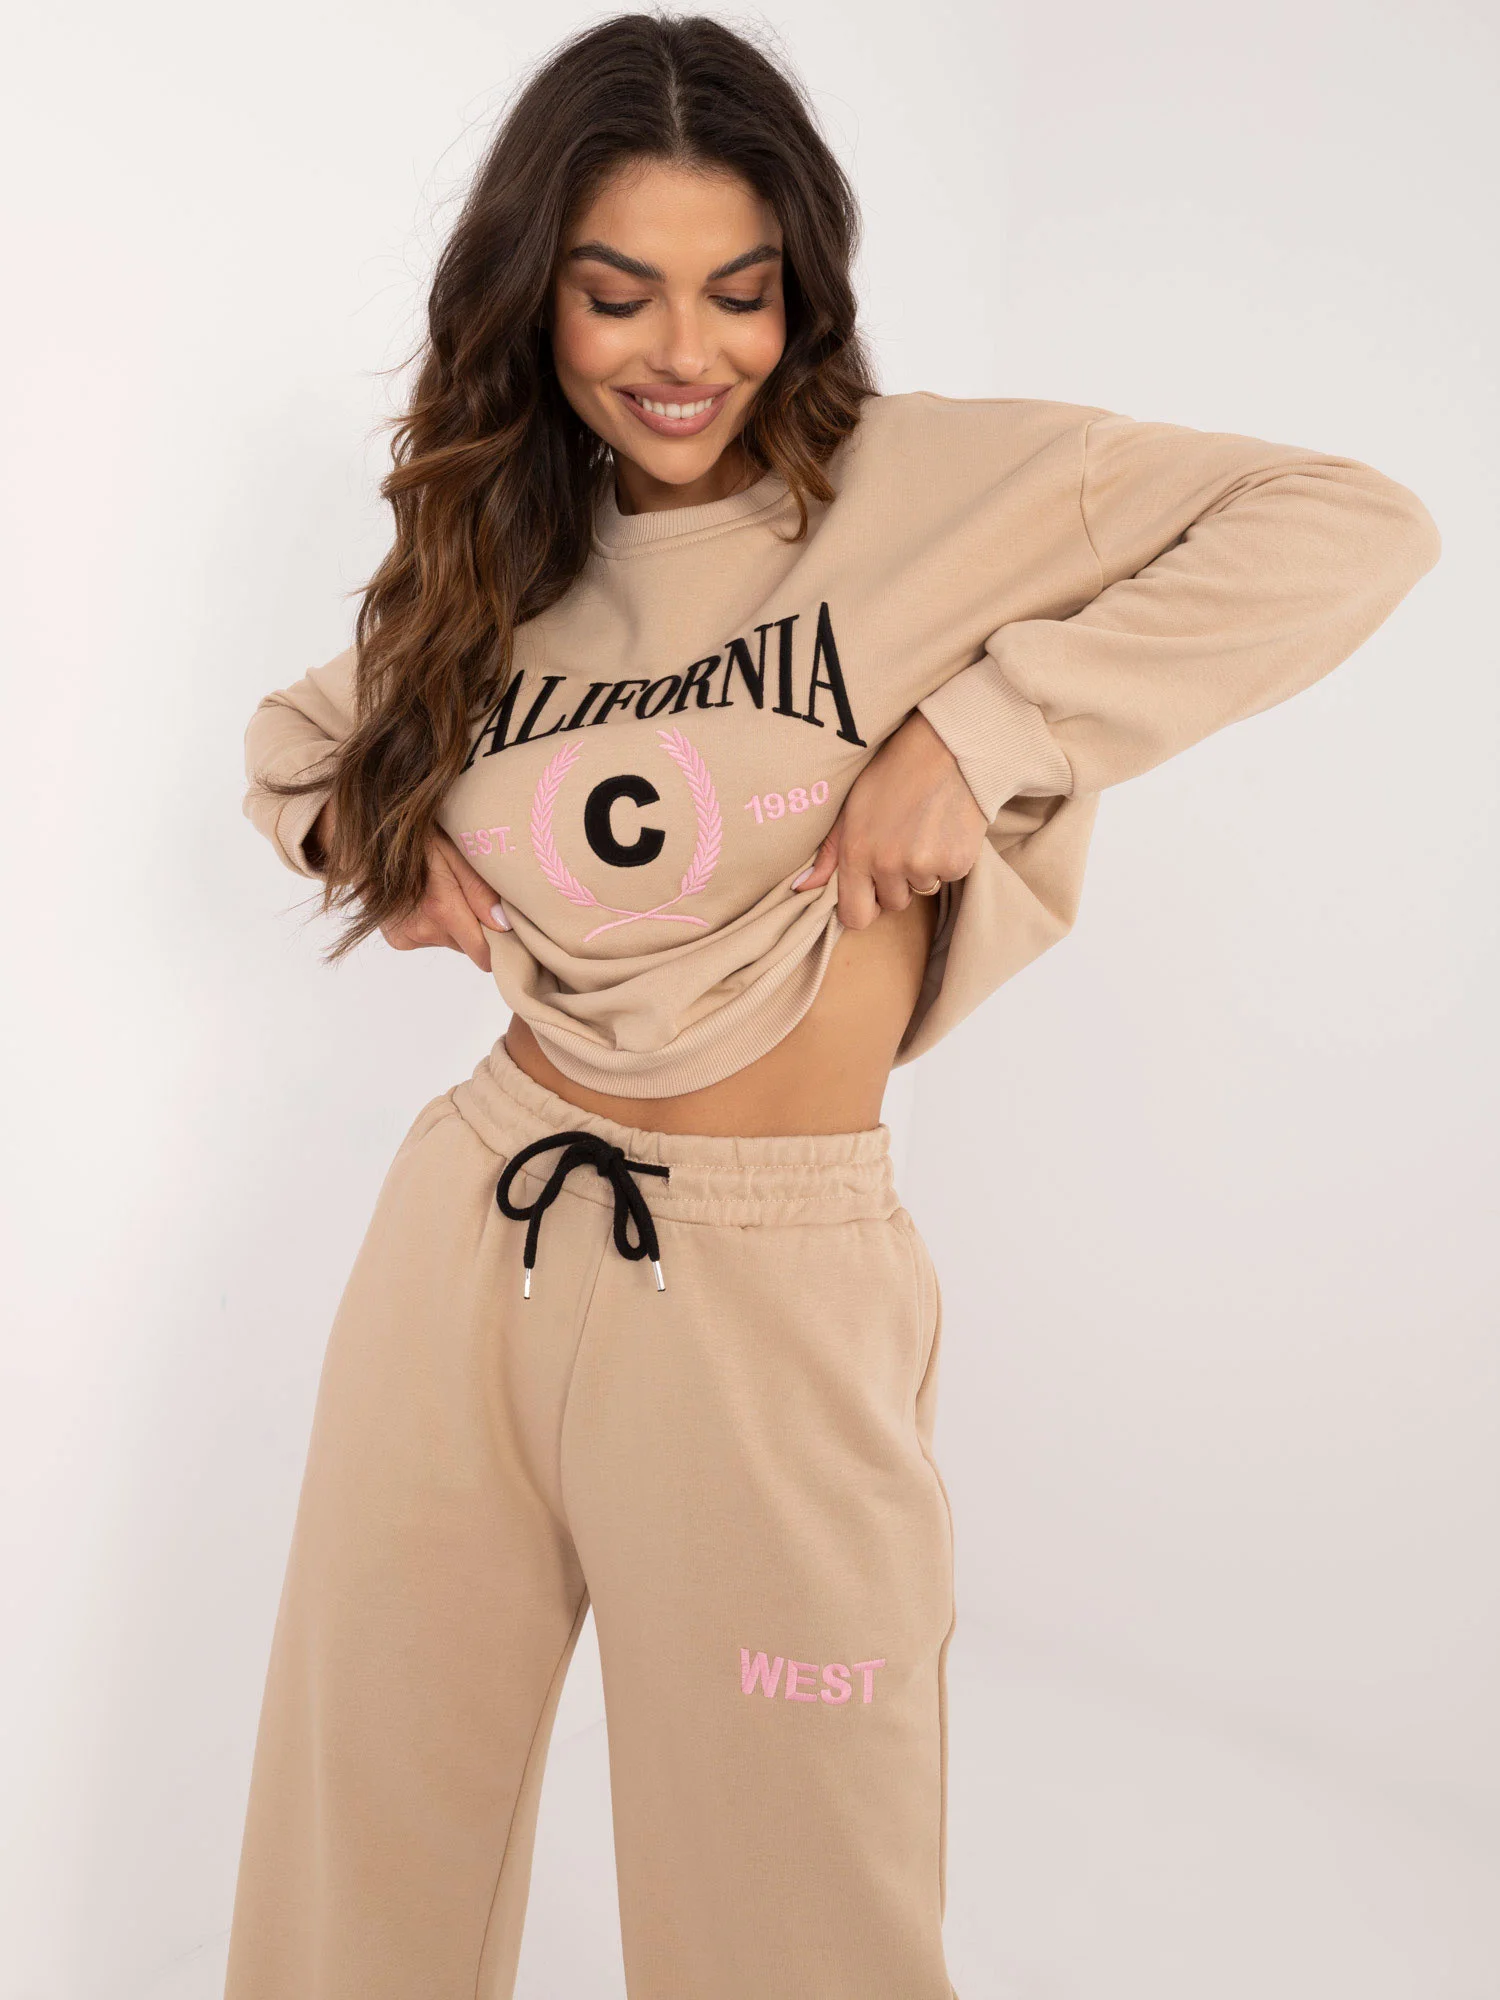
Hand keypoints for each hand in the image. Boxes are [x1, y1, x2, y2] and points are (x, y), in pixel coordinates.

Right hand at [380, 828, 507, 971]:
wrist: (370, 841)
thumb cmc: (418, 838)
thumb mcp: (455, 851)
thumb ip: (480, 890)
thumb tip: (504, 926)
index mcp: (440, 910)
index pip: (483, 953)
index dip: (499, 943)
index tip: (508, 927)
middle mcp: (422, 930)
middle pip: (468, 945)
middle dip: (475, 925)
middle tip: (469, 892)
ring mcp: (407, 937)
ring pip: (452, 942)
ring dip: (455, 924)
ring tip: (444, 891)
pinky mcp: (398, 940)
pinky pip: (433, 939)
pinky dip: (436, 925)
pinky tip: (426, 899)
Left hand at [794, 710, 987, 930]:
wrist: (946, 748)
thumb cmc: (893, 774)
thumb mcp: (850, 808)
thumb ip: (828, 853)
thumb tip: (801, 888)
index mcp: (856, 854)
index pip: (855, 917)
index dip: (865, 907)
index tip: (872, 891)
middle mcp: (888, 865)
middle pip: (893, 904)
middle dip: (897, 883)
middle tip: (903, 843)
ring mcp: (924, 866)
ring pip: (922, 889)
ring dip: (924, 870)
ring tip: (925, 830)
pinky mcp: (957, 863)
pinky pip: (950, 877)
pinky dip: (949, 859)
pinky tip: (945, 828)